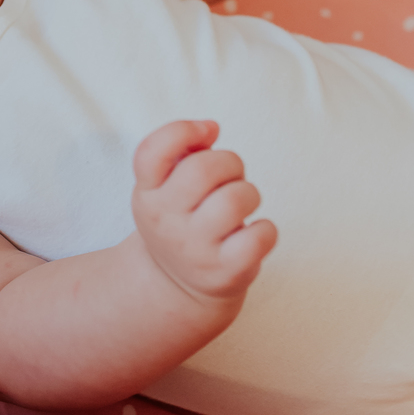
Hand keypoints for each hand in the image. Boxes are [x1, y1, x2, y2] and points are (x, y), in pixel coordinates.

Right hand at [130, 120, 276, 303]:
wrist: (176, 285)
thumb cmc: (181, 219)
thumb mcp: (165, 186)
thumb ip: (183, 149)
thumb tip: (210, 128)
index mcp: (147, 193)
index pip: (151, 152)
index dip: (183, 130)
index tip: (207, 131)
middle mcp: (164, 221)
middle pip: (204, 168)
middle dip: (230, 162)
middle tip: (230, 178)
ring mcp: (194, 249)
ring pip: (236, 198)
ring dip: (249, 194)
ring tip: (241, 206)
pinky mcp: (225, 271)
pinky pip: (261, 235)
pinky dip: (266, 229)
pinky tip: (253, 233)